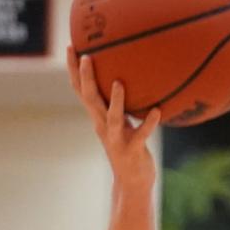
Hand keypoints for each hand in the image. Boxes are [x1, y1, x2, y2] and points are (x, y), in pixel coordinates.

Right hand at [67, 46, 159, 190]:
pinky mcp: (132, 150)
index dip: (73, 69)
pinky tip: (158, 111)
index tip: (71, 45)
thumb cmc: (129, 148)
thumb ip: (122, 103)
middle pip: (90, 100)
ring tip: (119, 83)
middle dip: (85, 78)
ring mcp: (117, 139)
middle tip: (86, 56)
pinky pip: (141, 134)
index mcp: (98, 117)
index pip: (80, 90)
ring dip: (116, 101)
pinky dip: (149, 123)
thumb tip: (129, 76)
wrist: (131, 183)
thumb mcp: (122, 123)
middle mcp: (103, 126)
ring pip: (113, 118)